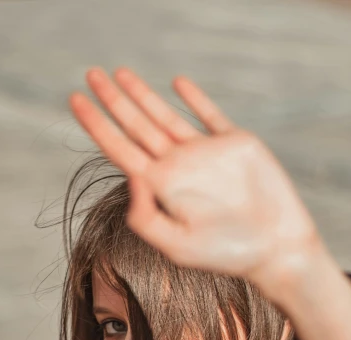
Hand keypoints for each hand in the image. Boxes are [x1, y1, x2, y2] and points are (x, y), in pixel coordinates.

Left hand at [69, 67, 330, 301]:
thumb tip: (130, 176)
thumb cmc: (224, 255)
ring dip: (143, 94)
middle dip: (113, 100)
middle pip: (137, 127)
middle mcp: (178, 167)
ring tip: (120, 72)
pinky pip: (210, 115)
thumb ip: (145, 218)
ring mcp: (205, 153)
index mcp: (160, 188)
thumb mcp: (176, 247)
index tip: (75, 100)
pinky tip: (177, 83)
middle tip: (91, 74)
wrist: (275, 248)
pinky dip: (194, 98)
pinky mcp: (234, 144)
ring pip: (166, 116)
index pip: (119, 150)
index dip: (96, 125)